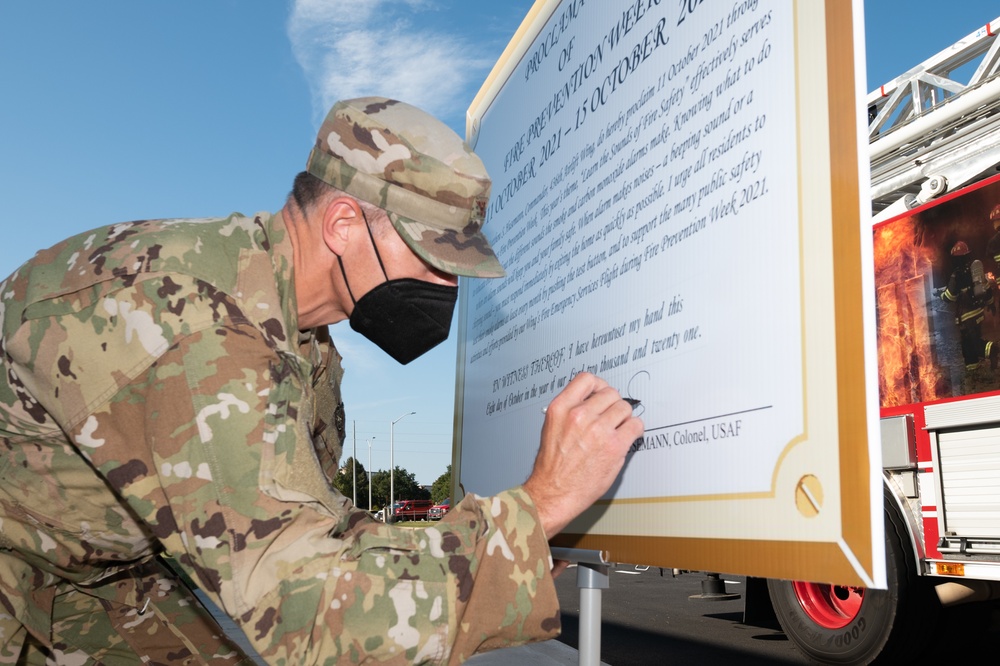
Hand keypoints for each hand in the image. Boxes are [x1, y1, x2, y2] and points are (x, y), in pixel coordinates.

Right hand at [523, 372, 643, 537]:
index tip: (601, 393)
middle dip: (612, 404)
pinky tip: (626, 436)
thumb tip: (590, 400)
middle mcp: (580, 415)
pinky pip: (636, 425)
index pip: (587, 379)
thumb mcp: (551, 428)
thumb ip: (569, 410)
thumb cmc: (552, 467)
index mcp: (561, 408)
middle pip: (610, 393)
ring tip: (617, 428)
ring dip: (624, 417)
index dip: (598, 385)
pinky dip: (634, 430)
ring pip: (625, 408)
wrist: (554, 492)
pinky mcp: (615, 446)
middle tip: (611, 416)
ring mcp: (598, 430)